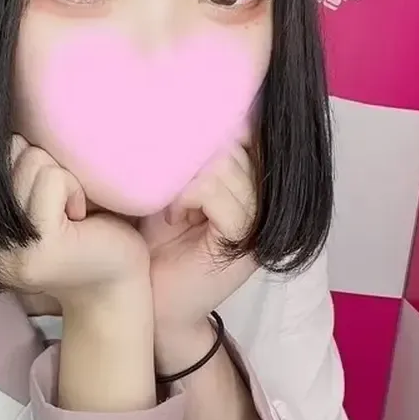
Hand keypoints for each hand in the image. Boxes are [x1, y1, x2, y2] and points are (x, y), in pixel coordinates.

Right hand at [0, 137, 149, 311]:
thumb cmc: (84, 232)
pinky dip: (74, 190)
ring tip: (72, 216)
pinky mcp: (37, 243)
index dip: (28, 163)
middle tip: (62, 209)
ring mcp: (5, 244)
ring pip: (33, 161)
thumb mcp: (38, 192)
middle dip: (47, 169)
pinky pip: (54, 179)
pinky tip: (80, 221)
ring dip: (64, 181)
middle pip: (10, 152)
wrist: (116, 286)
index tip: (47, 201)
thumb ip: (12, 165)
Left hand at [140, 145, 257, 335]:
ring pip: (225, 167)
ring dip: (185, 179)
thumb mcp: (170, 193)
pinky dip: (186, 196)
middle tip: (165, 187)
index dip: (210, 134)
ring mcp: (259, 224)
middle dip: (193, 159)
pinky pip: (215, 193)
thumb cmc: (155, 249)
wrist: (154, 306)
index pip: (245, 137)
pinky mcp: (243, 242)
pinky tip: (172, 215)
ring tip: (168, 205)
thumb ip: (187, 160)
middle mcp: (264, 204)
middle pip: (234, 148)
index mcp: (252, 190)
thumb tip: (186, 113)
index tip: (177, 147)